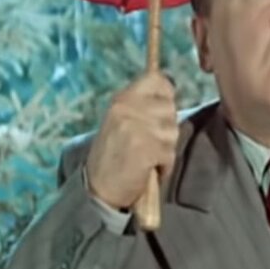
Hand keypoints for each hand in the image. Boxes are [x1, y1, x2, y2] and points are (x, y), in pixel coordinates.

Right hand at [85, 72, 178, 210]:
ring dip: (166, 149)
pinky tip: (148, 169)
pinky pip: (169, 154)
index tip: (160, 111)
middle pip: (170, 108)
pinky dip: (164, 166)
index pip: (157, 80)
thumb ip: (142, 104)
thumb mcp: (120, 120)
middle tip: (148, 143)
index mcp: (121, 99)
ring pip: (173, 131)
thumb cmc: (113, 154)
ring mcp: (136, 129)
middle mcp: (127, 109)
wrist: (97, 188)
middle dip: (167, 127)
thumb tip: (170, 88)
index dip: (165, 94)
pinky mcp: (144, 149)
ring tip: (146, 157)